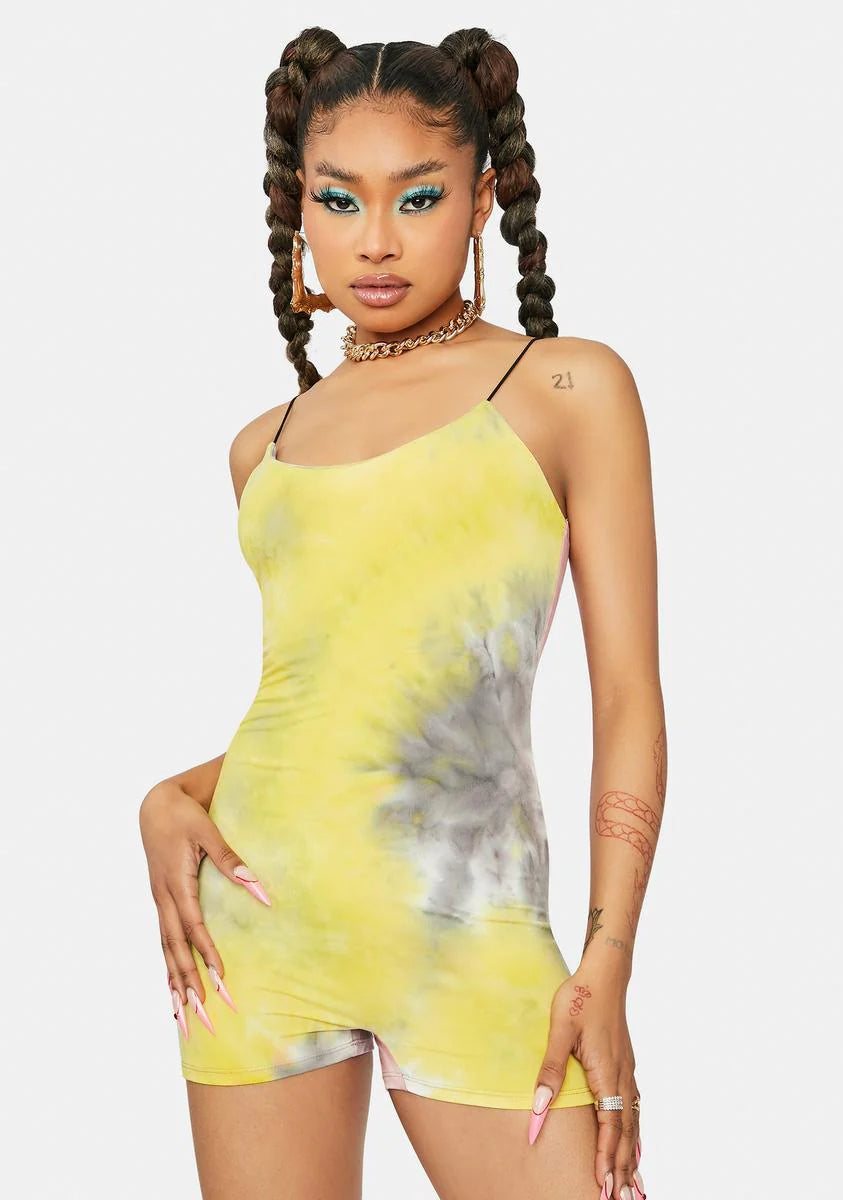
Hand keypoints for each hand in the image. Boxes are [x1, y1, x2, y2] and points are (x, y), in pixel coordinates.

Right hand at [138, 782, 270, 1038]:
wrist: (155, 805)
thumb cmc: (184, 815)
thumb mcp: (208, 831)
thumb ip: (230, 859)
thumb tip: (259, 888)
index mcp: (177, 883)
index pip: (194, 927)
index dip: (207, 954)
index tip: (222, 980)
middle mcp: (164, 899)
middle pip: (176, 950)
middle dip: (190, 985)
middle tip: (204, 1017)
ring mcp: (160, 903)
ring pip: (166, 953)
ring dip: (175, 987)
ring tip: (184, 1021)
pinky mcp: (161, 904)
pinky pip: (163, 944)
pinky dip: (167, 971)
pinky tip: (172, 994)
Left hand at [528, 967, 644, 1199]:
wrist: (605, 973)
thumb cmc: (579, 998)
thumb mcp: (559, 1032)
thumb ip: (549, 1071)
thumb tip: (537, 1109)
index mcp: (605, 1073)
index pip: (609, 1127)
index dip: (606, 1159)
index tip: (604, 1187)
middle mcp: (621, 1077)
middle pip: (626, 1132)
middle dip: (622, 1168)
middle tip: (619, 1199)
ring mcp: (627, 1071)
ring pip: (633, 1122)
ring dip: (631, 1155)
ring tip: (633, 1185)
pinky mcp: (625, 1065)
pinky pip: (634, 1108)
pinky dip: (636, 1133)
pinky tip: (636, 1144)